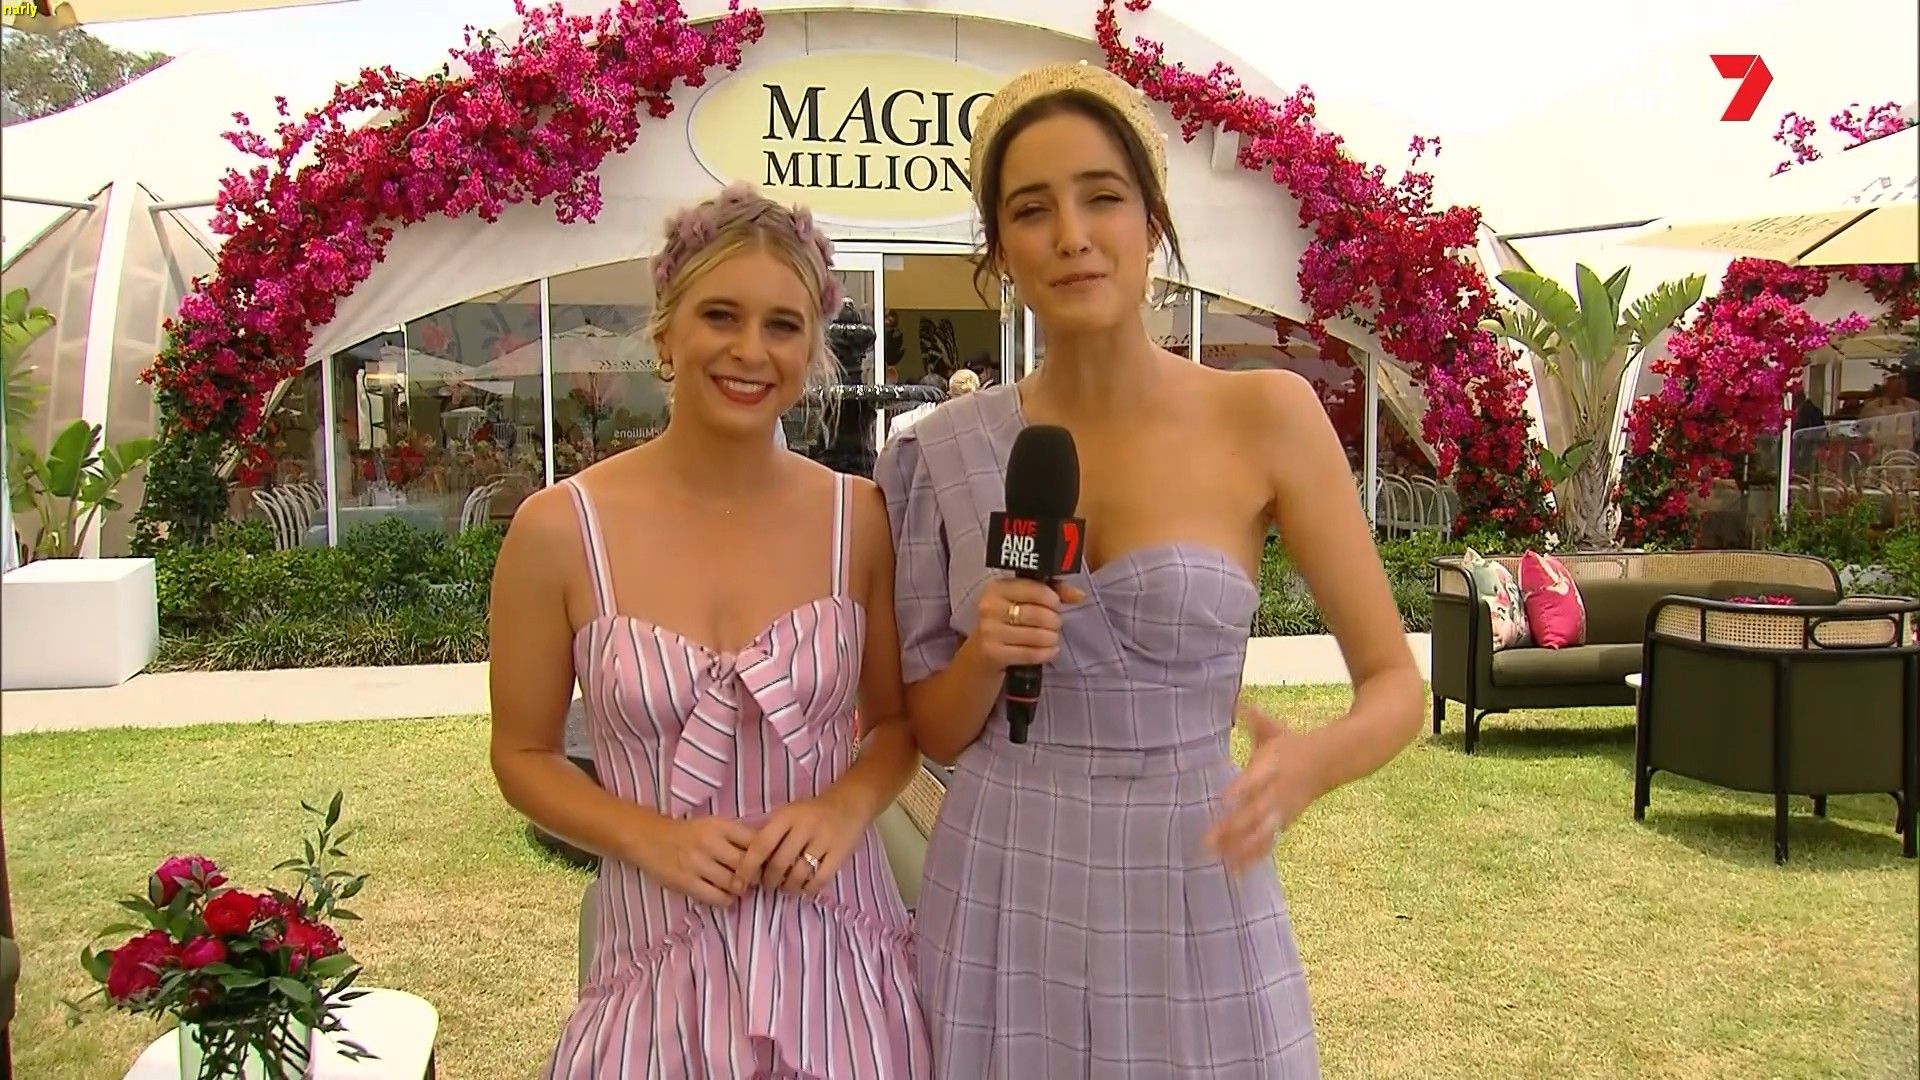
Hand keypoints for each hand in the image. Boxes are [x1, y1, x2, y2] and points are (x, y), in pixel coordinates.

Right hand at [630, 814, 759, 906]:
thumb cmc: (688, 834)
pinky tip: (724, 896)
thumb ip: (737, 837)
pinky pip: (716, 898)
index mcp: (720, 826)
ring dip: (740, 890)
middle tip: (754, 880)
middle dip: (755, 876)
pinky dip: (726, 900)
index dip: (765, 855)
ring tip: (737, 888)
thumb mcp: (713, 826)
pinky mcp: (686, 882)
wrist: (650, 838)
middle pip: (747, 866)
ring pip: (733, 884)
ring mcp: (697, 863)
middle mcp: (710, 843)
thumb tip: (767, 854)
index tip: (766, 863)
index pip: (755, 842)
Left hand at [740, 792, 869, 896]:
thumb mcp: (788, 814)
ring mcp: (824, 840)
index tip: (739, 882)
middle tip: (767, 884)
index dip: (747, 866)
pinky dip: (808, 889)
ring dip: (787, 887)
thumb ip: (770, 834)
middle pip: (779, 863)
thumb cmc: (811, 813)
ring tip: (785, 887)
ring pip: (798, 874)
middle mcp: (804, 827)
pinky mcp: (840, 853)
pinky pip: (820, 879)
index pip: (761, 844)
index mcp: (787, 816)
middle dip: (769, 880)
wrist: (849, 803)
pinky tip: (804, 888)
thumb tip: (747, 866)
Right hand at [971, 576, 1086, 671]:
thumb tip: (1079, 595)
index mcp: (997, 588)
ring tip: (1050, 638)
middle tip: (1053, 625)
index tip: (1055, 605)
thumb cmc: (1007, 623)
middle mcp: (990, 607)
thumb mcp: (1023, 602)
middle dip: (1054, 621)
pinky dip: (1046, 653)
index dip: (1053, 599)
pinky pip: (1031, 653)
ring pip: (1037, 635)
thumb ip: (1052, 592)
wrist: (980, 656)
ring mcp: (990, 631)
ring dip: (1051, 638)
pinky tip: (1049, 651)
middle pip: (1039, 614)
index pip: (1036, 589)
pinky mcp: (993, 654)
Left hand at [1205, 699, 1328, 872]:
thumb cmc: (1293, 744)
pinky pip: (1267, 843)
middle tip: (1207, 841)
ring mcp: (1283, 810)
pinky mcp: (1284, 822)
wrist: (1334, 759)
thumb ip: (1254, 717)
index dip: (1240, 790)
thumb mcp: (1274, 729)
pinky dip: (1252, 857)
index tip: (1222, 800)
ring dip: (1239, 848)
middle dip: (1232, 829)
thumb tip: (1237, 700)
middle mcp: (1277, 791)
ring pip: (1260, 833)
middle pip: (1254, 813)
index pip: (1254, 779)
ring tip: (1218, 862)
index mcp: (1272, 765)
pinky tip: (1234, 871)